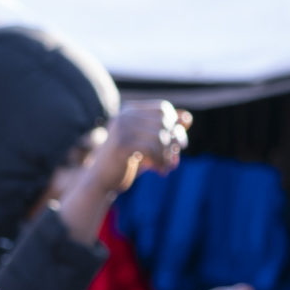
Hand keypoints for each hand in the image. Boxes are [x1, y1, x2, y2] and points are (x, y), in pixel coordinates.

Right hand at [58, 100, 189, 243]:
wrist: (101, 181)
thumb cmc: (126, 162)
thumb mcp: (149, 145)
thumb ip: (167, 131)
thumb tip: (188, 118)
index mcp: (129, 111)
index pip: (163, 108)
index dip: (175, 124)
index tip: (177, 145)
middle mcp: (124, 116)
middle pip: (164, 121)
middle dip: (174, 141)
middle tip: (175, 159)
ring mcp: (121, 129)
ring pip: (160, 136)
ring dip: (168, 155)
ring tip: (168, 167)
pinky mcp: (121, 145)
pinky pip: (153, 149)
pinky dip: (161, 161)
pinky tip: (160, 171)